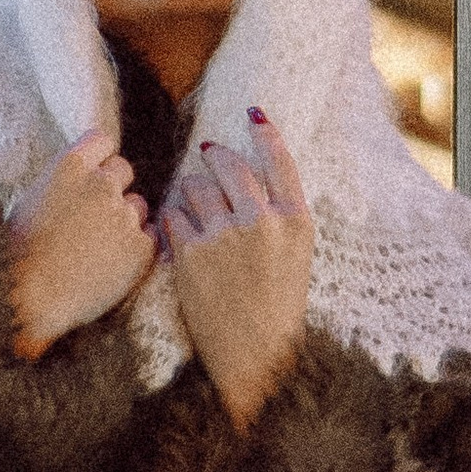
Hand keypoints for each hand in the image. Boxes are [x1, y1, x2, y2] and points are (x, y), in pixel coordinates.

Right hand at [7, 131, 155, 357]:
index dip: (100, 158)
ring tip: (99, 247)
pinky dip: (136, 247)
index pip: (102, 140)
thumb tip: (80, 181)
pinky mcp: (142, 246)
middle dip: (113, 188)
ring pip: (137, 206)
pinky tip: (112, 263)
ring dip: (125, 219)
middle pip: (123, 170)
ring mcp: (124, 215)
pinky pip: (149, 236)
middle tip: (96, 216)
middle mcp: (101, 184)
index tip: (95, 172)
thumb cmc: (20, 254)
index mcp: (70, 166)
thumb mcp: (33, 200)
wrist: (31, 298)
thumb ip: (64, 183)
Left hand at [161, 112, 313, 431]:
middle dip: (215, 156)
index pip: (280, 160)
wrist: (254, 358)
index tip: (253, 113)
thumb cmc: (277, 311)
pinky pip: (174, 217)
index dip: (265, 132)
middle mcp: (262, 221)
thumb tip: (248, 178)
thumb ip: (279, 217)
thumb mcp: (296, 258)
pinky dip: (174, 221)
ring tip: (194, 206)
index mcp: (296, 221)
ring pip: (195, 187)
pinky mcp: (191, 253)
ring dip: (191, 191)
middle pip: (230, 166)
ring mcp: (225, 236)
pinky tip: (179, 233)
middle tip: (208, 153)